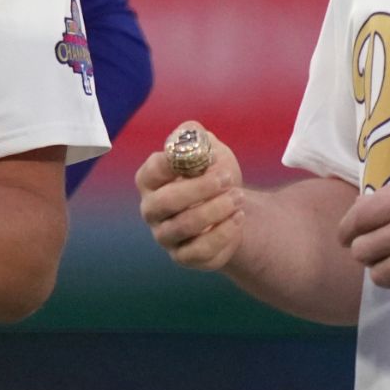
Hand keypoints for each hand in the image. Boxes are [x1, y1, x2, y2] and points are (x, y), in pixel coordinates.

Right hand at [136, 121, 245, 270]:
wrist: (232, 210)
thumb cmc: (213, 175)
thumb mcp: (209, 150)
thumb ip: (197, 137)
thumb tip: (189, 133)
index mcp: (150, 180)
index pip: (152, 171)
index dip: (172, 163)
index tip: (198, 157)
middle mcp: (151, 209)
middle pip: (166, 201)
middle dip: (200, 189)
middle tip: (227, 178)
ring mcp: (165, 235)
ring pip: (185, 225)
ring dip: (216, 209)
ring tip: (239, 197)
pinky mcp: (183, 257)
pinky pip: (200, 250)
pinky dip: (223, 233)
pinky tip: (238, 218)